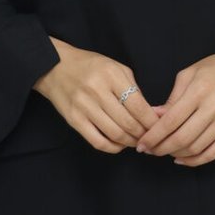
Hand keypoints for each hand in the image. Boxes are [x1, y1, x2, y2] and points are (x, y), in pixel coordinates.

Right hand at [34, 38, 161, 154]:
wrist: (54, 67)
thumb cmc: (90, 67)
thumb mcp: (115, 68)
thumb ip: (133, 88)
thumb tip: (150, 113)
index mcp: (112, 75)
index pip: (139, 106)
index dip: (152, 121)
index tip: (159, 128)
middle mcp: (98, 91)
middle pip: (129, 123)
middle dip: (144, 134)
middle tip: (150, 138)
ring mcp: (84, 107)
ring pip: (115, 134)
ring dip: (130, 142)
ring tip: (137, 141)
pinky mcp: (74, 120)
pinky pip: (97, 141)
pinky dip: (112, 147)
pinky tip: (119, 144)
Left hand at [134, 28, 214, 165]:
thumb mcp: (191, 73)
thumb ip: (173, 96)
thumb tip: (154, 116)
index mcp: (200, 90)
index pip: (171, 120)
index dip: (153, 135)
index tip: (141, 143)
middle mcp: (214, 107)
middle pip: (182, 138)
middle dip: (160, 148)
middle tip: (148, 151)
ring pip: (196, 148)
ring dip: (175, 154)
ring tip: (162, 152)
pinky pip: (213, 153)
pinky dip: (195, 161)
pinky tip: (181, 159)